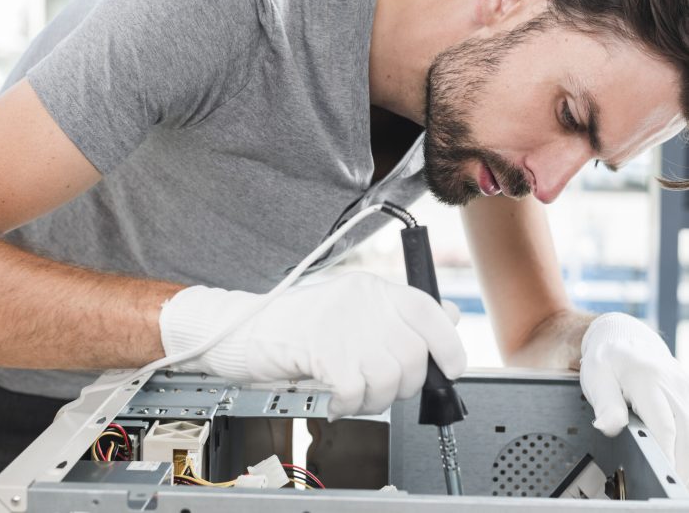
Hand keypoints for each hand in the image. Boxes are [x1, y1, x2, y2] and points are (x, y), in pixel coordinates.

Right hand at [159, 271, 466, 418]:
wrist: (241, 329)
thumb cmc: (295, 324)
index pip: (426, 308)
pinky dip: (349, 405)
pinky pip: (357, 390)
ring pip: (389, 376)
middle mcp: (361, 300)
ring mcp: (341, 323)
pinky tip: (335, 400)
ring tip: (354, 396)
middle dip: (405, 385)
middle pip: (413, 353)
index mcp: (370, 287)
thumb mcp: (349, 309)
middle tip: (380, 390)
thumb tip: (449, 316)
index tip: (452, 368)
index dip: (448, 343)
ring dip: (375, 399)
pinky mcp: (321, 349)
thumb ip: (395, 313)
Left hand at [580, 312, 688, 482]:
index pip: (663, 424)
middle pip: (686, 429)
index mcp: (646, 378)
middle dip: (681, 461)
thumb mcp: (596, 378)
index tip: (666, 475)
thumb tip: (608, 427)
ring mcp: (685, 386)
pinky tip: (680, 458)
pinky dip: (686, 440)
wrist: (623, 339)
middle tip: (673, 485)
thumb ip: (605, 404)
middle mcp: (672, 382)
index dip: (667, 453)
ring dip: (685, 452)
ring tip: (677, 478)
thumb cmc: (607, 362)